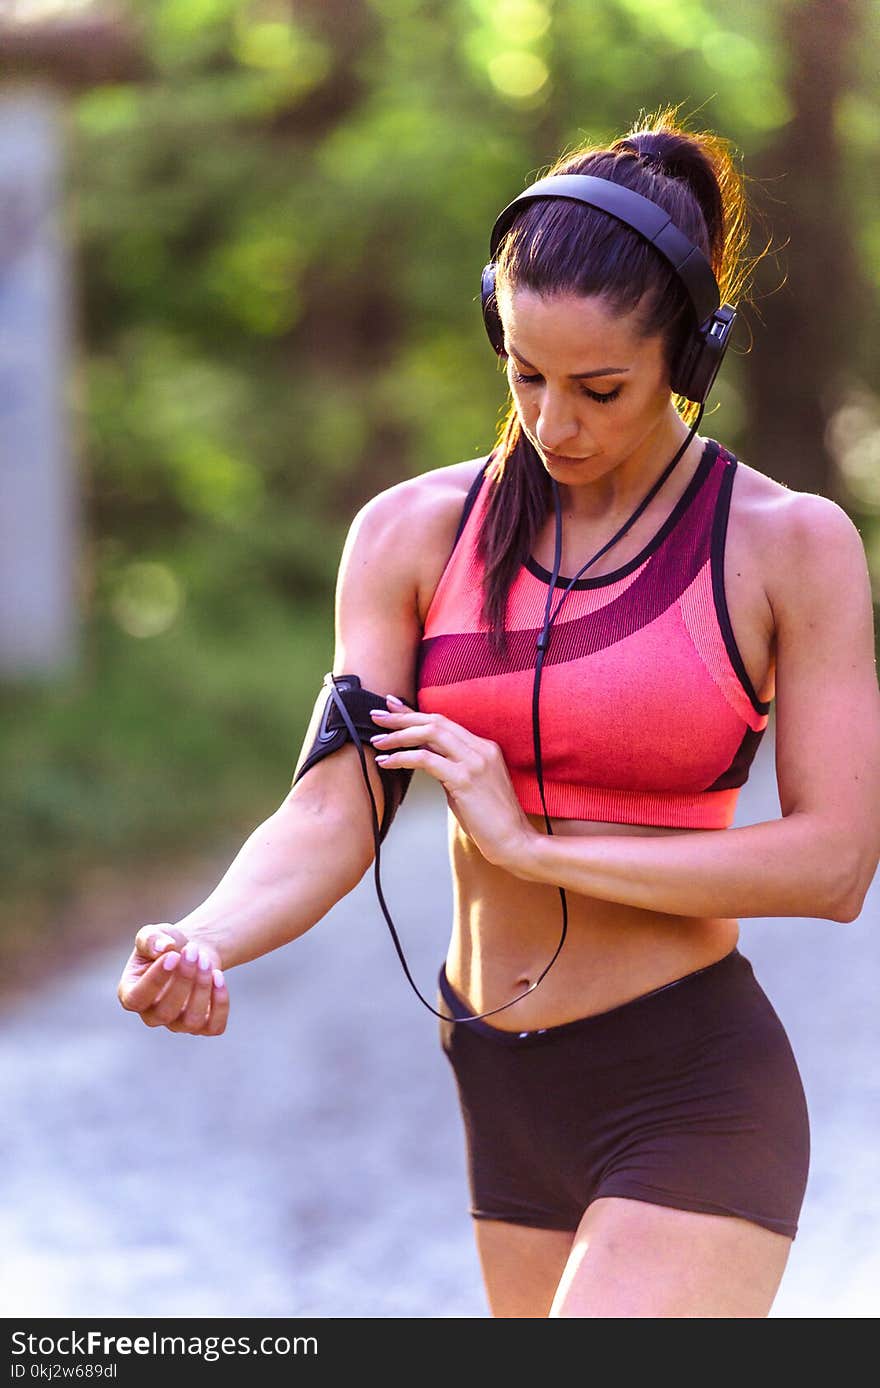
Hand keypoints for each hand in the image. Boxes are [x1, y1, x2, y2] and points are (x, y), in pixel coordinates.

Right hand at [117, 923, 228, 1035]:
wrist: (191, 951)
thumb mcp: (153, 934)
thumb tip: (163, 948)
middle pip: (165, 1012)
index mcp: (131, 995)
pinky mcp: (203, 1027)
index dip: (155, 980)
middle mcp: (152, 1015)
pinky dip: (220, 1003)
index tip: (173, 955)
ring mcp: (178, 1024)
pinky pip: (214, 1026)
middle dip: (183, 979)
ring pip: (191, 1021)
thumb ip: (151, 938)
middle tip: (193, 951)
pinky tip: (218, 976)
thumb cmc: (166, 945)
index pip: (136, 999)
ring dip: (202, 989)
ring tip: (206, 960)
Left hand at [368, 697, 535, 869]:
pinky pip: (426, 759)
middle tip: (378, 716)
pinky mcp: (465, 779)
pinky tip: (387, 762)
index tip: (393, 706)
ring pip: (429, 734)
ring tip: (378, 741)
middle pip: (435, 721)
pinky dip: (402, 757)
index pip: (444, 722)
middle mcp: (480, 748)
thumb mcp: (469, 786)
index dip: (415, 713)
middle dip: (402, 717)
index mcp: (484, 747)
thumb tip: (425, 760)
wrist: (515, 841)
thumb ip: (451, 769)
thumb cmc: (491, 820)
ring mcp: (474, 762)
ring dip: (399, 736)